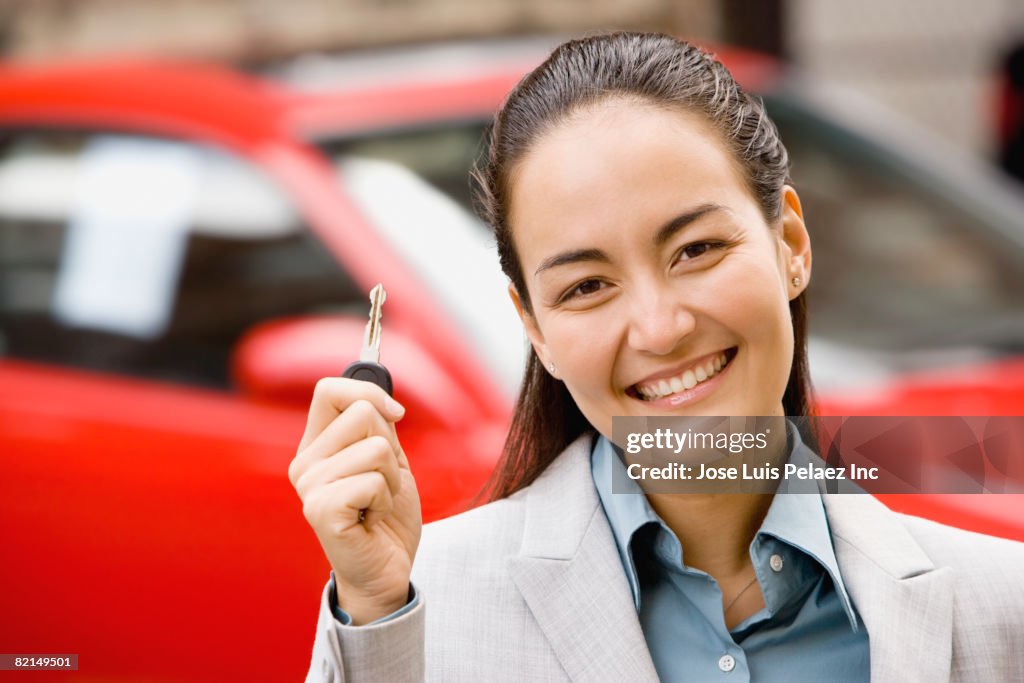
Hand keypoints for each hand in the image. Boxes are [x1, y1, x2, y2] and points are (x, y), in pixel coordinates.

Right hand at [289, 378, 421, 623]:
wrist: (387, 570)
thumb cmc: (386, 516)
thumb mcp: (388, 460)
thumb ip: (377, 425)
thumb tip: (379, 392)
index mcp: (315, 445)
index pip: (328, 390)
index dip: (369, 393)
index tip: (397, 414)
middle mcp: (304, 463)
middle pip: (361, 413)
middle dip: (389, 447)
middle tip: (381, 483)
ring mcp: (308, 487)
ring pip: (376, 447)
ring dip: (391, 479)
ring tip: (377, 503)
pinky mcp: (320, 510)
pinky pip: (373, 480)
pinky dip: (386, 499)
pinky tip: (372, 519)